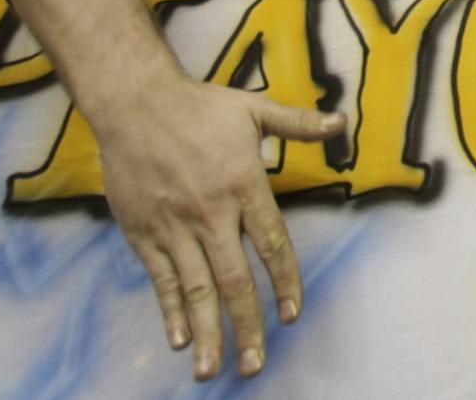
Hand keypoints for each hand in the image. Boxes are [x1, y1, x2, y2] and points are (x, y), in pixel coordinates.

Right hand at [94, 77, 343, 380]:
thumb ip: (298, 123)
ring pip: (195, 289)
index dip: (284, 282)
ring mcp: (174, 227)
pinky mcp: (143, 233)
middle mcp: (210, 214)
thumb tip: (340, 122)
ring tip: (213, 371)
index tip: (291, 315)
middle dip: (246, 325)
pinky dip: (170, 310)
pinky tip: (180, 339)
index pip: (272, 243)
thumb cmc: (199, 106)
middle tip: (255, 364)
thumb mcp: (254, 109)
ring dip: (206, 332)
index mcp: (243, 186)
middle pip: (234, 280)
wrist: (135, 103)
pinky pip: (161, 279)